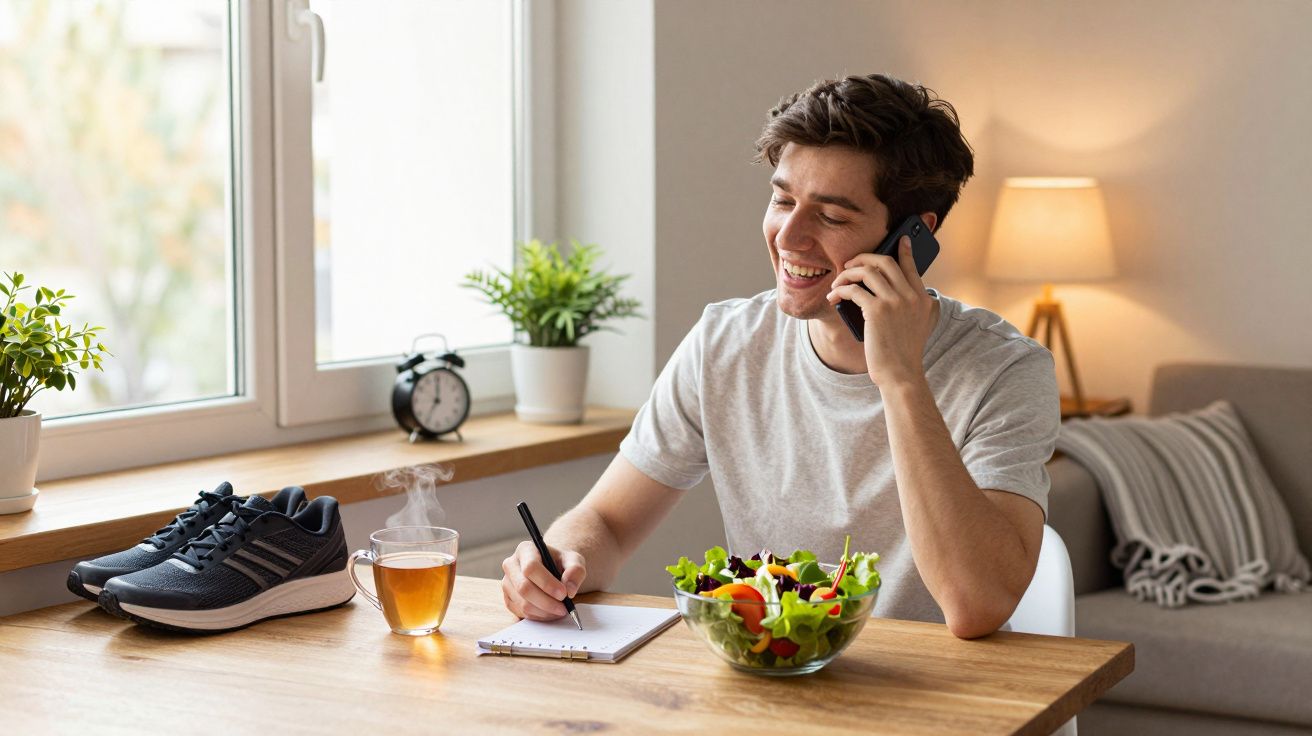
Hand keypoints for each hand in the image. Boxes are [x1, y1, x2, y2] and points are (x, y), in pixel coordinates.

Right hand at [500, 540, 586, 620]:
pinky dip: (538, 617)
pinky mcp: (507, 599)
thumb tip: (569, 590)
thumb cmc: (561, 563)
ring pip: (522, 603)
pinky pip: (521, 613)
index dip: (547, 583)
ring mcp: (507, 583)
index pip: (530, 567)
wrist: (552, 570)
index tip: (564, 594)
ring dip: (544, 612)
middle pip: (524, 588)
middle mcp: (511, 565)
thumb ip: (576, 571)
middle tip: (564, 608)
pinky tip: (550, 613)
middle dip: (546, 602)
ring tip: (560, 610)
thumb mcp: (574, 561)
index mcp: (525, 550)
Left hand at [826, 236, 936, 386]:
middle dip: (864, 258)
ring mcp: (895, 302)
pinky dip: (840, 290)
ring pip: (867, 272)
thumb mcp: (918, 327)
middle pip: (885, 262)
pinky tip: (833, 297)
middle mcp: (911, 296)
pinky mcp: (877, 310)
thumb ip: (912, 307)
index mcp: (923, 299)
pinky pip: (853, 290)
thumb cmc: (903, 354)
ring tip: (837, 283)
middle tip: (850, 264)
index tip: (902, 240)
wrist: (901, 374)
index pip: (912, 267)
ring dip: (847, 274)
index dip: (905, 251)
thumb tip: (891, 290)